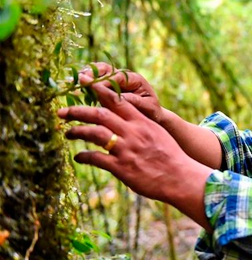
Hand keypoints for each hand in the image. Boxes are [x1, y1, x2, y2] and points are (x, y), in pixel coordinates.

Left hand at [58, 79, 211, 227]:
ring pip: (94, 133)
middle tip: (62, 111)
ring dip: (77, 131)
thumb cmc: (172, 157)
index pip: (117, 101)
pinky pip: (96, 159)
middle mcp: (133, 132)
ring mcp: (126, 149)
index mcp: (142, 122)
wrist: (181, 178)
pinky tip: (78, 157)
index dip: (98, 90)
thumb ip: (141, 126)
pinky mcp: (122, 168)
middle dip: (78, 110)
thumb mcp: (158, 134)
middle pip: (100, 114)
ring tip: (67, 132)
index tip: (84, 82)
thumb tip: (126, 120)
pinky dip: (84, 156)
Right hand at [81, 62, 163, 123]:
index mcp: (134, 79)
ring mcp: (116, 79)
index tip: (89, 86)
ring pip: (98, 71)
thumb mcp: (146, 108)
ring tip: (73, 80)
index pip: (115, 77)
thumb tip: (117, 98)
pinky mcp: (109, 85)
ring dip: (86, 75)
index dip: (101, 81)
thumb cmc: (151, 112)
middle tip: (78, 79)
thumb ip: (132, 101)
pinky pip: (95, 79)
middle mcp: (124, 76)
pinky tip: (75, 86)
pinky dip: (86, 81)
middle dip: (91, 73)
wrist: (153, 116)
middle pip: (105, 69)